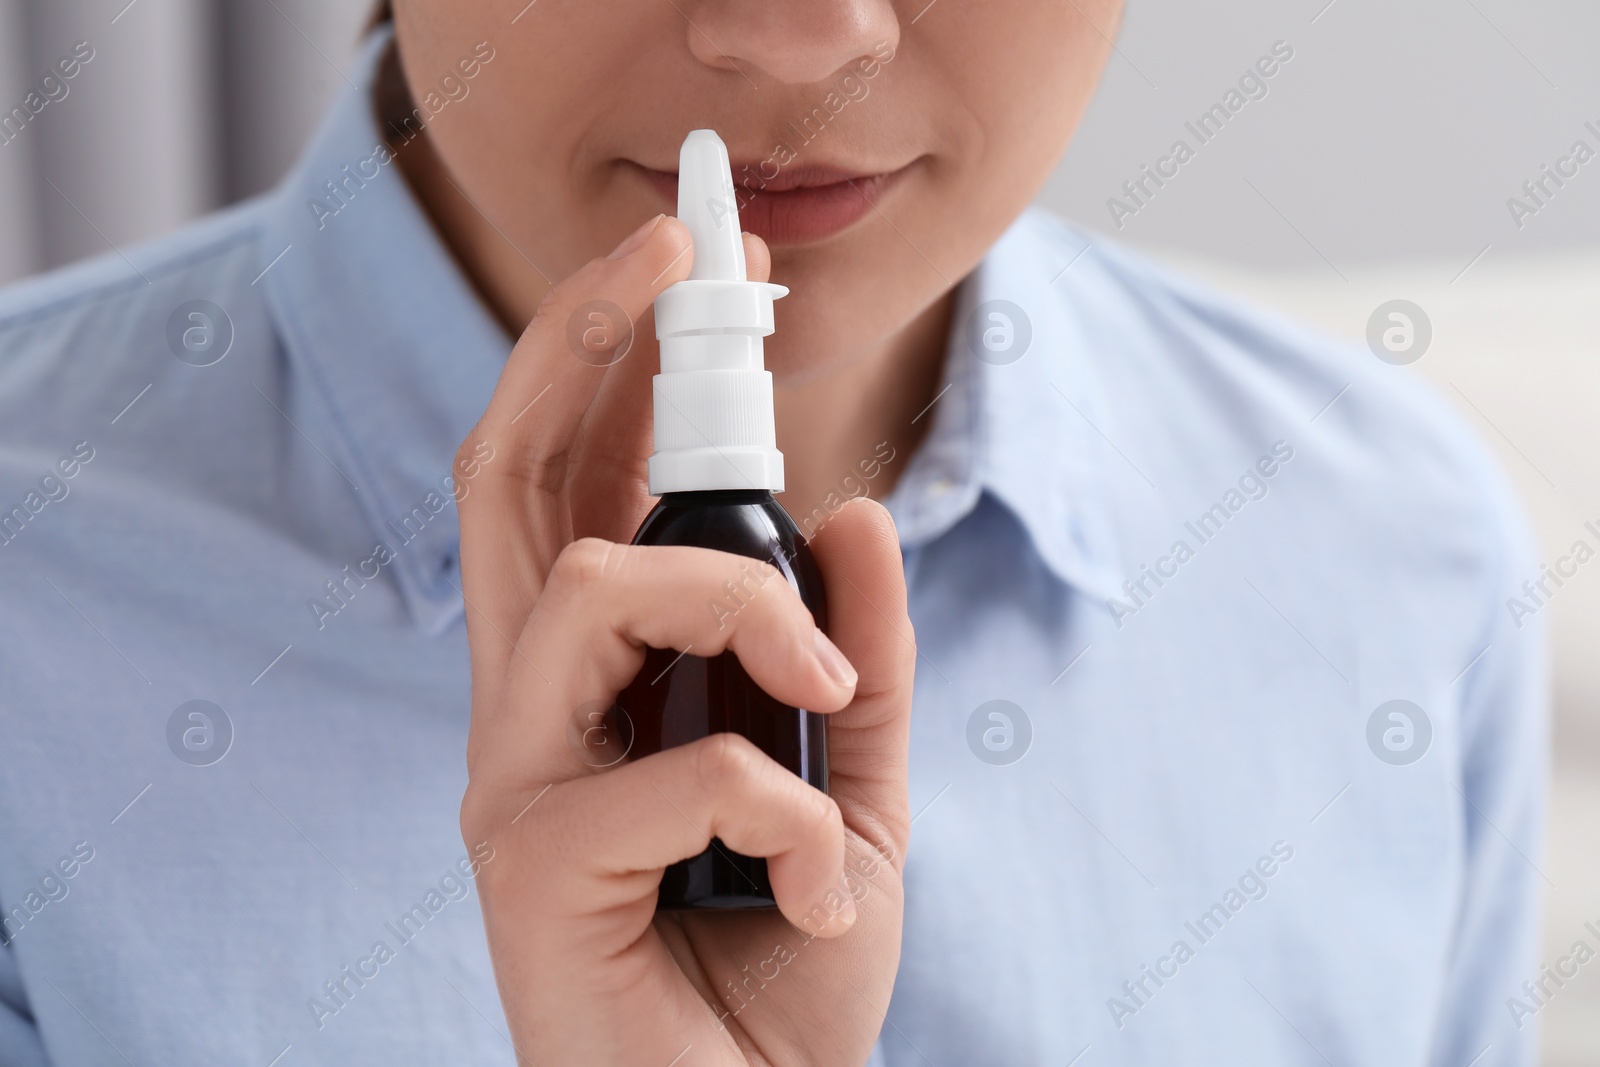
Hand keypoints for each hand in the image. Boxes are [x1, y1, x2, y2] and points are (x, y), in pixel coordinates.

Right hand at [454, 214, 914, 1065]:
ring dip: (744, 602)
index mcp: (596, 682)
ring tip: (815, 682)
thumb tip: (857, 513)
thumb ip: (850, 657)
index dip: (610, 355)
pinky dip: (787, 804)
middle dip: (582, 343)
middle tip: (674, 257)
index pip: (571, 483)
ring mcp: (517, 783)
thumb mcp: (851, 789)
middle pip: (510, 478)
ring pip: (597, 583)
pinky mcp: (533, 868)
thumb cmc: (781, 971)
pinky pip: (680, 768)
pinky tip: (822, 881)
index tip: (691, 257)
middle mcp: (530, 711)